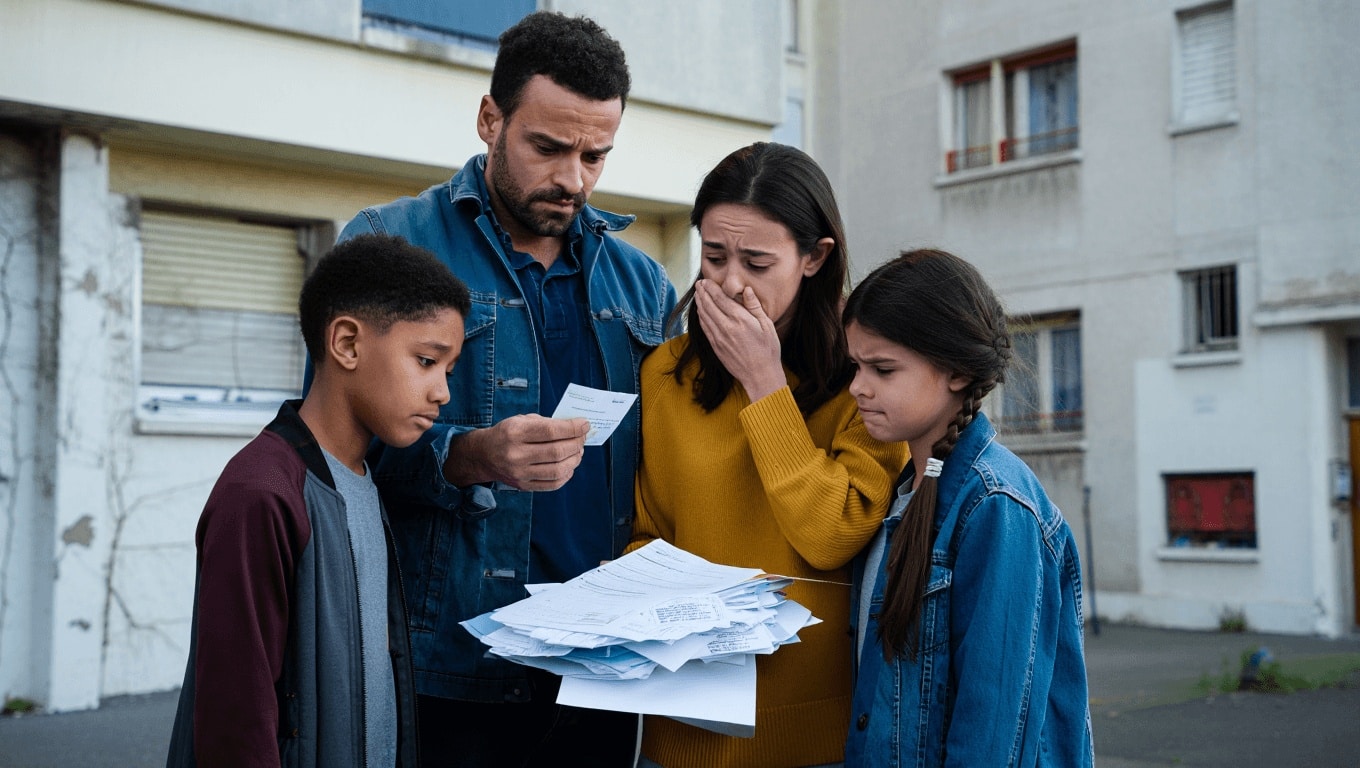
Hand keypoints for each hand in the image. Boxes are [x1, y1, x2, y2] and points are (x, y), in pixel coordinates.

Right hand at [443, 414, 588, 490]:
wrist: (483, 454)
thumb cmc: (507, 434)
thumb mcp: (521, 420)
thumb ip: (547, 423)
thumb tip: (575, 428)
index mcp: (515, 432)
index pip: (551, 431)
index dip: (573, 428)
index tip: (584, 424)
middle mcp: (516, 454)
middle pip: (557, 451)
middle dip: (576, 443)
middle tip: (582, 438)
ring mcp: (520, 473)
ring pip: (558, 470)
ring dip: (574, 459)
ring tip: (578, 451)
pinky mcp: (523, 485)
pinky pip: (552, 484)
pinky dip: (566, 475)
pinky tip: (569, 466)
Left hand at [694, 279, 785, 401]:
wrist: (760, 375)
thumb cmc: (768, 350)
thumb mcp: (767, 325)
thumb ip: (754, 306)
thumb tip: (746, 290)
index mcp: (740, 319)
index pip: (720, 298)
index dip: (711, 288)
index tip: (706, 281)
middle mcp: (726, 327)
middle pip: (709, 305)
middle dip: (702, 293)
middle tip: (699, 284)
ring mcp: (719, 338)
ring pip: (704, 316)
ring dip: (700, 303)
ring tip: (697, 294)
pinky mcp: (716, 346)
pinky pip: (705, 328)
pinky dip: (701, 317)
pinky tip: (701, 311)